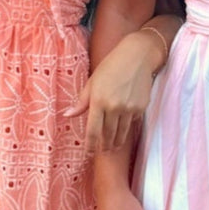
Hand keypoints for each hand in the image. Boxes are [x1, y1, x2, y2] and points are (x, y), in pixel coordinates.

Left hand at [67, 29, 164, 152]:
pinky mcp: (140, 107)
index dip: (90, 144)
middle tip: (103, 152)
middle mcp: (114, 107)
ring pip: (121, 132)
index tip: (88, 152)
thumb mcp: (93, 82)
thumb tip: (67, 115)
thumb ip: (82, 102)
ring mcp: (128, 108)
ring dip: (116, 142)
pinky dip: (127, 128)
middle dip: (104, 146)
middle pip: (108, 134)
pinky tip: (124, 130)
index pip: (92, 130)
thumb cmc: (111, 66)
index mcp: (98, 100)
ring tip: (113, 147)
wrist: (137, 56)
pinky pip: (132, 122)